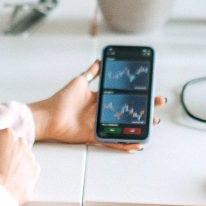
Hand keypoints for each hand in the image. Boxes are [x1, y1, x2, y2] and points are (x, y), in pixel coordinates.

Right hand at [0, 127, 37, 202]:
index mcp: (7, 134)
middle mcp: (22, 143)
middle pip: (8, 146)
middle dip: (1, 154)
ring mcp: (30, 157)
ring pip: (17, 157)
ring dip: (11, 163)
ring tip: (2, 175)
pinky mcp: (35, 170)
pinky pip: (25, 168)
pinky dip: (19, 173)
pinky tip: (10, 179)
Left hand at [28, 61, 162, 151]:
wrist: (48, 116)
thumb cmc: (61, 99)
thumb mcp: (79, 82)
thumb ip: (91, 73)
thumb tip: (99, 61)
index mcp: (100, 100)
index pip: (123, 97)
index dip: (136, 96)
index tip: (149, 93)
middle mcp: (102, 113)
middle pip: (127, 112)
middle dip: (143, 112)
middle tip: (156, 110)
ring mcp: (100, 125)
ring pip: (124, 127)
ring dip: (138, 127)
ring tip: (151, 125)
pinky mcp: (95, 136)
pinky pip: (113, 141)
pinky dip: (125, 143)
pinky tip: (137, 143)